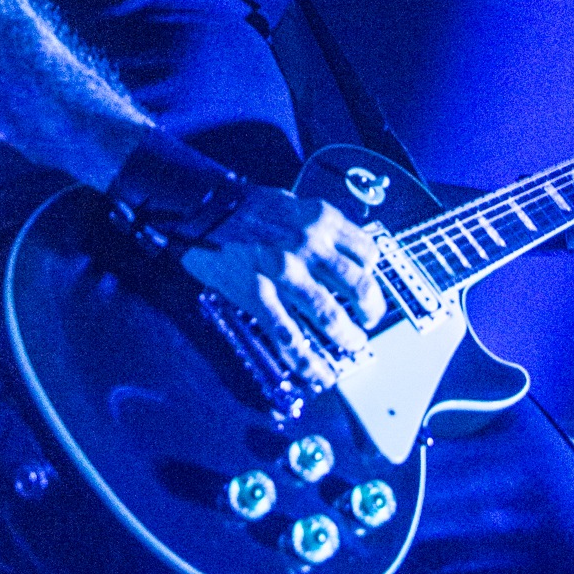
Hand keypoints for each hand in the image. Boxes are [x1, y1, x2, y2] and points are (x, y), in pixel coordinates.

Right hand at [181, 187, 385, 388]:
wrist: (201, 207)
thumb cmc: (243, 206)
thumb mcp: (291, 202)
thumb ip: (316, 226)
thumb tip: (337, 249)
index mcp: (321, 219)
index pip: (366, 252)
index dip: (373, 273)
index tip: (370, 285)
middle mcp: (310, 244)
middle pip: (359, 285)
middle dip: (372, 310)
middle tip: (371, 321)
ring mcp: (285, 272)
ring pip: (330, 314)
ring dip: (346, 336)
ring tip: (351, 344)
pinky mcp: (259, 293)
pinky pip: (288, 333)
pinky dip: (306, 358)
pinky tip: (315, 370)